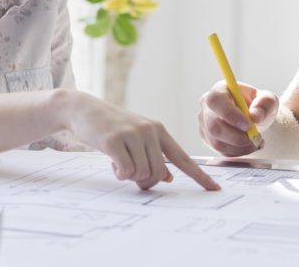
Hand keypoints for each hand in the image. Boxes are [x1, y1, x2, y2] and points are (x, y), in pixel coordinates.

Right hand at [62, 91, 219, 190]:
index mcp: (159, 131)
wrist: (84, 109)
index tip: (215, 189)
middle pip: (158, 174)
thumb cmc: (112, 128)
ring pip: (142, 174)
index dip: (199, 176)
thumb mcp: (136, 138)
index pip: (183, 158)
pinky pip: (126, 171)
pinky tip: (111, 163)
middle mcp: (150, 131)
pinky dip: (119, 173)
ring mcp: (133, 134)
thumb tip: (167, 178)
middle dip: (144, 180)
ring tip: (118, 162)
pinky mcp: (114, 140)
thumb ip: (154, 156)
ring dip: (129, 176)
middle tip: (130, 172)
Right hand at [197, 80, 277, 156]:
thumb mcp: (267, 99)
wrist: (253, 118)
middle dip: (237, 137)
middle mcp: (207, 107)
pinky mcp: (207, 139)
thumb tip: (255, 116)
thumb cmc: (258, 105)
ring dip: (240, 147)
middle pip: (214, 125)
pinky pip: (220, 151)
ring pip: (217, 142)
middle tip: (255, 138)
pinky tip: (249, 146)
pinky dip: (238, 152)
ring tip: (256, 142)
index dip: (230, 114)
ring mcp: (204, 124)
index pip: (216, 100)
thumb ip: (264, 104)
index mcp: (220, 90)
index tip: (248, 125)